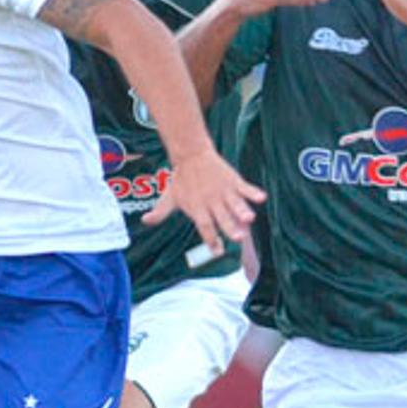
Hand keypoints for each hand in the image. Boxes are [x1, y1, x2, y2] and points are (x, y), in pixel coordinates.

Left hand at [143, 146, 264, 254]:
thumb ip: (160, 212)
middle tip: (239, 238)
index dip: (211, 240)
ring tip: (249, 219)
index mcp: (197, 209)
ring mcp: (223, 191)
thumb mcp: (169, 197)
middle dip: (230, 228)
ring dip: (242, 211)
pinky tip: (261, 198)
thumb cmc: (181, 180)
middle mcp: (211, 202)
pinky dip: (253, 192)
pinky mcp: (233, 180)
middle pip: (222, 218)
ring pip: (234, 204)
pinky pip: (245, 187)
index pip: (205, 228)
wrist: (191, 155)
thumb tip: (145, 221)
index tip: (219, 252)